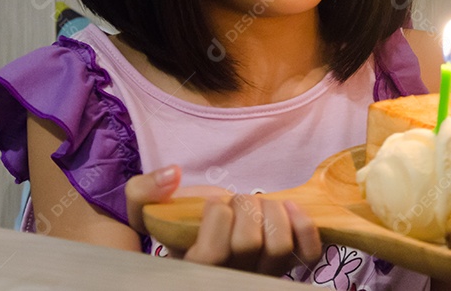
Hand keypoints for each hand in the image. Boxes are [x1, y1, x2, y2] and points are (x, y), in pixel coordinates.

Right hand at [125, 165, 322, 275]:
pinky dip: (305, 228)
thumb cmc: (174, 221)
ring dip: (271, 212)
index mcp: (195, 268)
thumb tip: (172, 174)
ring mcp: (260, 274)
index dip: (217, 216)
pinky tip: (291, 208)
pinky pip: (306, 254)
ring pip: (278, 247)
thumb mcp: (146, 209)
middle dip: (243, 208)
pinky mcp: (285, 264)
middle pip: (248, 245)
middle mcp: (231, 277)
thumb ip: (144, 192)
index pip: (214, 252)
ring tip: (258, 204)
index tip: (213, 202)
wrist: (199, 231)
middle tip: (236, 201)